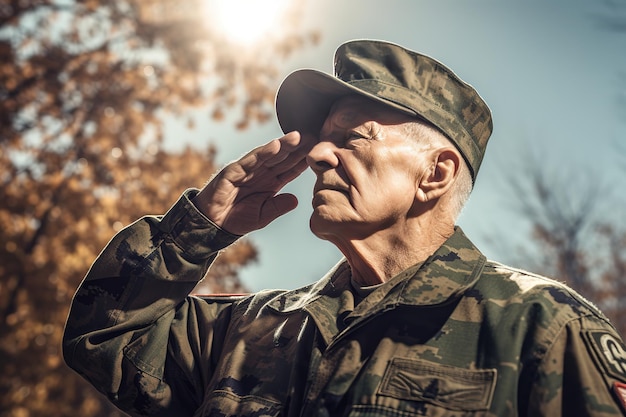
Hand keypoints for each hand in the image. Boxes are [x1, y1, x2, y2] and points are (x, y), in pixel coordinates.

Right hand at [193, 131, 313, 235]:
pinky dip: (263, 152)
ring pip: (269, 155)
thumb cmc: (237, 219)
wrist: (212, 224)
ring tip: (298, 136)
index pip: (290, 170)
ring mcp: (248, 170)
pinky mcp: (234, 171)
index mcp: (270, 184)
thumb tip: (296, 200)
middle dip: (298, 149)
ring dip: (283, 145)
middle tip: (315, 137)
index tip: (319, 153)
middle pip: (283, 159)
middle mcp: (261, 174)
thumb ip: (278, 207)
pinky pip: (250, 160)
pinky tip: (275, 145)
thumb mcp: (263, 216)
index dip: (303, 161)